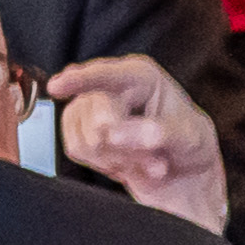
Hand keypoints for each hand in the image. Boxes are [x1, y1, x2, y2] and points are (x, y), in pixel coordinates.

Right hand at [45, 56, 227, 231]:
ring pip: (84, 138)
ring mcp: (90, 105)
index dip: (79, 80)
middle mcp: (111, 85)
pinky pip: (76, 150)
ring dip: (118, 159)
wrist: (182, 169)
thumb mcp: (187, 138)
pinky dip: (103, 164)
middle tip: (157, 161)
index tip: (56, 87)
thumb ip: (156, 133)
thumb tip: (114, 132)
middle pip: (96, 119)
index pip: (104, 76)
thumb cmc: (188, 144)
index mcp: (140, 75)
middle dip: (127, 148)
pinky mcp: (79, 128)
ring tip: (146, 160)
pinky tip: (125, 162)